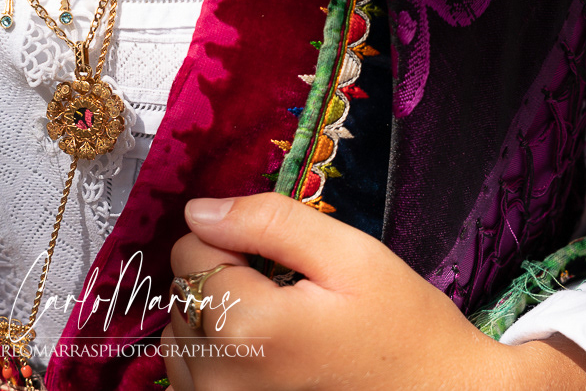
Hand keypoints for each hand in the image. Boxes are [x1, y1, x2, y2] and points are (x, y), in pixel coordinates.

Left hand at [163, 193, 585, 390]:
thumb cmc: (404, 330)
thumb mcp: (350, 256)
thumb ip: (270, 222)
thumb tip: (200, 210)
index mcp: (247, 325)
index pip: (189, 247)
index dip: (233, 237)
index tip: (279, 256)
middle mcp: (219, 374)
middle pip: (183, 290)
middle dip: (225, 277)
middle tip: (288, 293)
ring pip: (181, 331)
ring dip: (216, 317)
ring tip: (279, 326)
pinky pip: (191, 373)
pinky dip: (217, 356)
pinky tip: (268, 356)